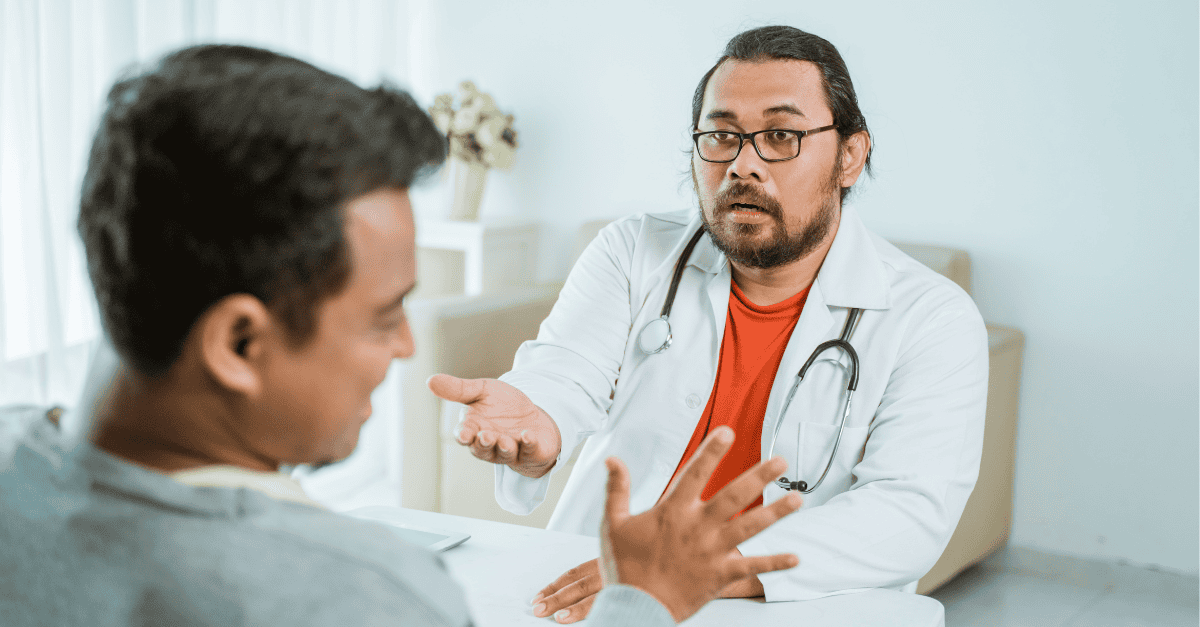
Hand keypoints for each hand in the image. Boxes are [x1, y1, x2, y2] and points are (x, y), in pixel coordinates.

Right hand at [427, 374, 560, 478]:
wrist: (532, 416)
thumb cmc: (502, 405)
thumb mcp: (482, 391)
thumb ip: (458, 389)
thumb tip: (429, 380)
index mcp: (474, 429)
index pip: (465, 435)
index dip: (464, 436)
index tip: (464, 434)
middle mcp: (490, 444)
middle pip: (483, 449)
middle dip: (484, 444)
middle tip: (486, 436)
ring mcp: (511, 451)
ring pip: (505, 453)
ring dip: (504, 448)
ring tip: (505, 441)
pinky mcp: (532, 452)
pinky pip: (530, 451)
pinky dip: (529, 444)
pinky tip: (528, 435)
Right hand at [598, 426, 800, 622]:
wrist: (634, 608)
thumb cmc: (624, 568)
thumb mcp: (613, 524)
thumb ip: (617, 490)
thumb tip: (613, 460)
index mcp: (672, 511)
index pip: (695, 473)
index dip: (711, 451)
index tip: (727, 432)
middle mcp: (697, 527)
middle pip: (734, 496)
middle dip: (759, 476)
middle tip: (781, 460)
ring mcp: (712, 551)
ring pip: (751, 526)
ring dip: (777, 512)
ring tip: (798, 498)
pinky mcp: (721, 575)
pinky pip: (753, 567)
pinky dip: (775, 563)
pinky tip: (796, 558)